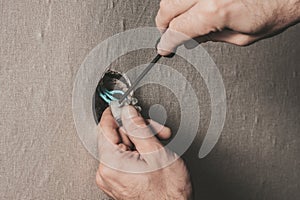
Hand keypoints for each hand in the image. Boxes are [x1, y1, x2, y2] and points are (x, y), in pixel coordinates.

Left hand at [96, 106, 191, 199]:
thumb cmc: (167, 193)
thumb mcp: (156, 153)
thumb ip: (139, 128)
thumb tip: (128, 112)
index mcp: (111, 163)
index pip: (105, 127)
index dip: (116, 113)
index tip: (124, 105)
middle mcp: (107, 172)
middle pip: (118, 136)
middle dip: (140, 129)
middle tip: (157, 130)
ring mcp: (113, 177)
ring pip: (125, 145)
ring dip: (144, 140)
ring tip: (161, 142)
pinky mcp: (120, 180)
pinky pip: (126, 157)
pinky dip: (141, 151)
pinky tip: (155, 152)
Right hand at [155, 0, 299, 54]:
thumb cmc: (278, 7)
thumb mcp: (243, 37)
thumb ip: (212, 38)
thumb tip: (192, 38)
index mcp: (214, 10)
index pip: (176, 30)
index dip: (167, 42)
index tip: (165, 48)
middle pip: (167, 8)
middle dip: (164, 25)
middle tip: (170, 34)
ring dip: (172, 9)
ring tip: (183, 20)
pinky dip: (184, 0)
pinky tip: (191, 7)